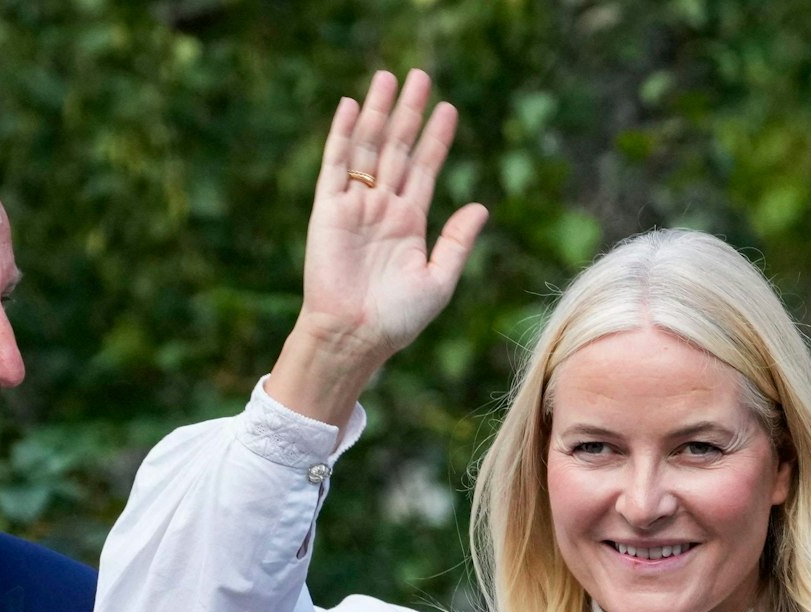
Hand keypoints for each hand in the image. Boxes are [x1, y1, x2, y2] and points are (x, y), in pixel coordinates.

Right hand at [270, 70, 489, 427]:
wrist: (355, 336)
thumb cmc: (397, 319)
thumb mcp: (439, 280)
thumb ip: (457, 241)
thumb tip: (481, 206)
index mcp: (410, 222)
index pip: (425, 168)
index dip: (436, 138)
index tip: (447, 109)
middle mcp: (383, 207)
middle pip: (397, 147)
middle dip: (408, 112)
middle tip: (420, 76)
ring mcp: (355, 206)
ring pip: (368, 147)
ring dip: (377, 112)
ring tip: (387, 77)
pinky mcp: (329, 210)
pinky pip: (335, 165)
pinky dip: (342, 134)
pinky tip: (350, 106)